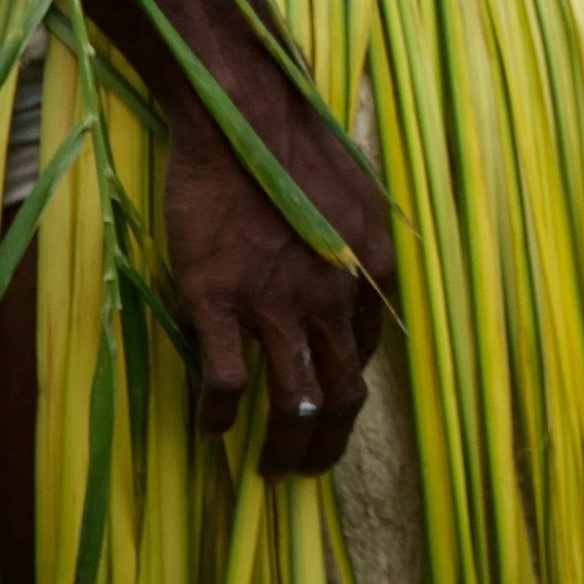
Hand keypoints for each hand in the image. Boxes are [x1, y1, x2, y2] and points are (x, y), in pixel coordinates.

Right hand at [165, 89, 397, 478]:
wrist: (242, 112)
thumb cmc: (298, 147)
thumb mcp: (358, 198)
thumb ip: (360, 250)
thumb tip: (362, 285)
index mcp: (371, 272)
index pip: (366, 356)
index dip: (345, 389)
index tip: (329, 408)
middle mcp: (333, 298)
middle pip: (342, 396)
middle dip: (328, 445)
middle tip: (309, 470)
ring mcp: (275, 303)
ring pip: (293, 404)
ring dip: (284, 449)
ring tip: (271, 472)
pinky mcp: (218, 301)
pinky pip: (226, 383)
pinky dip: (220, 416)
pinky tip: (212, 425)